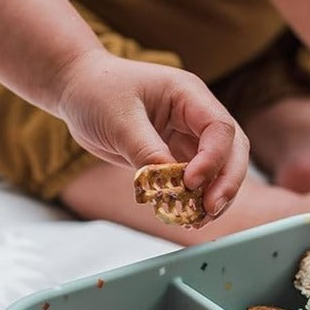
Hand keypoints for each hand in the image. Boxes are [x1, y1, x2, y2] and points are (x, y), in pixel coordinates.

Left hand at [55, 49, 249, 219]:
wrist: (78, 89)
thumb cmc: (97, 91)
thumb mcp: (118, 119)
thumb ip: (145, 149)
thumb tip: (170, 182)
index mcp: (187, 94)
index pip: (219, 127)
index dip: (213, 158)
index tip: (190, 182)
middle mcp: (195, 115)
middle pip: (231, 150)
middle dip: (226, 182)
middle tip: (209, 210)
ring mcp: (187, 136)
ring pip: (218, 169)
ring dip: (213, 196)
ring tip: (197, 220)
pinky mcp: (174, 155)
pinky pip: (194, 181)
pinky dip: (193, 200)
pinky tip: (184, 217)